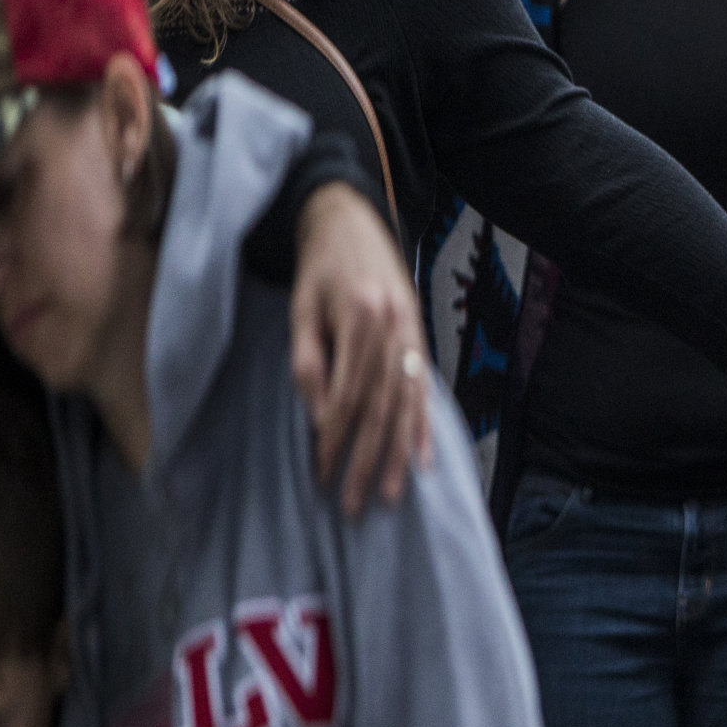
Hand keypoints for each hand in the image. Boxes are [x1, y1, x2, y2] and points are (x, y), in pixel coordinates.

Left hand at [289, 182, 432, 516]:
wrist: (351, 221)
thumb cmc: (318, 269)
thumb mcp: (301, 309)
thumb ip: (310, 361)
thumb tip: (320, 416)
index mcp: (361, 317)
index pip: (348, 394)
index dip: (335, 438)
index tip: (321, 474)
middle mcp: (395, 327)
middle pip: (381, 407)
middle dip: (366, 460)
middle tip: (352, 504)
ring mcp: (413, 334)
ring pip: (407, 405)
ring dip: (398, 455)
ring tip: (390, 495)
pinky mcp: (420, 338)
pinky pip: (424, 391)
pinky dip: (424, 429)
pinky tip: (424, 461)